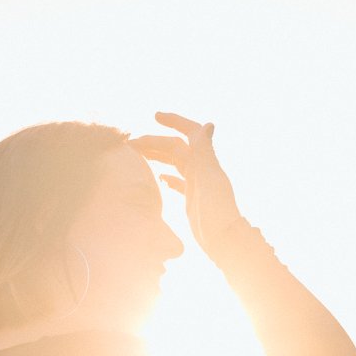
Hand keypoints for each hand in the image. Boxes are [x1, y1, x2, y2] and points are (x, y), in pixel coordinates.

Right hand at [130, 112, 244, 261]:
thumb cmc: (217, 210)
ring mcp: (198, 183)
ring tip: (137, 155)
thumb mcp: (209, 178)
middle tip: (131, 144)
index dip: (175, 121)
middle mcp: (202, 168)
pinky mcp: (194, 198)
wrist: (224, 239)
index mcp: (205, 160)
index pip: (190, 132)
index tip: (155, 116)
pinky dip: (168, 176)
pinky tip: (158, 176)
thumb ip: (205, 152)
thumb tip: (208, 124)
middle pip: (176, 147)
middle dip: (155, 141)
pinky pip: (179, 181)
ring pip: (175, 162)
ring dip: (158, 156)